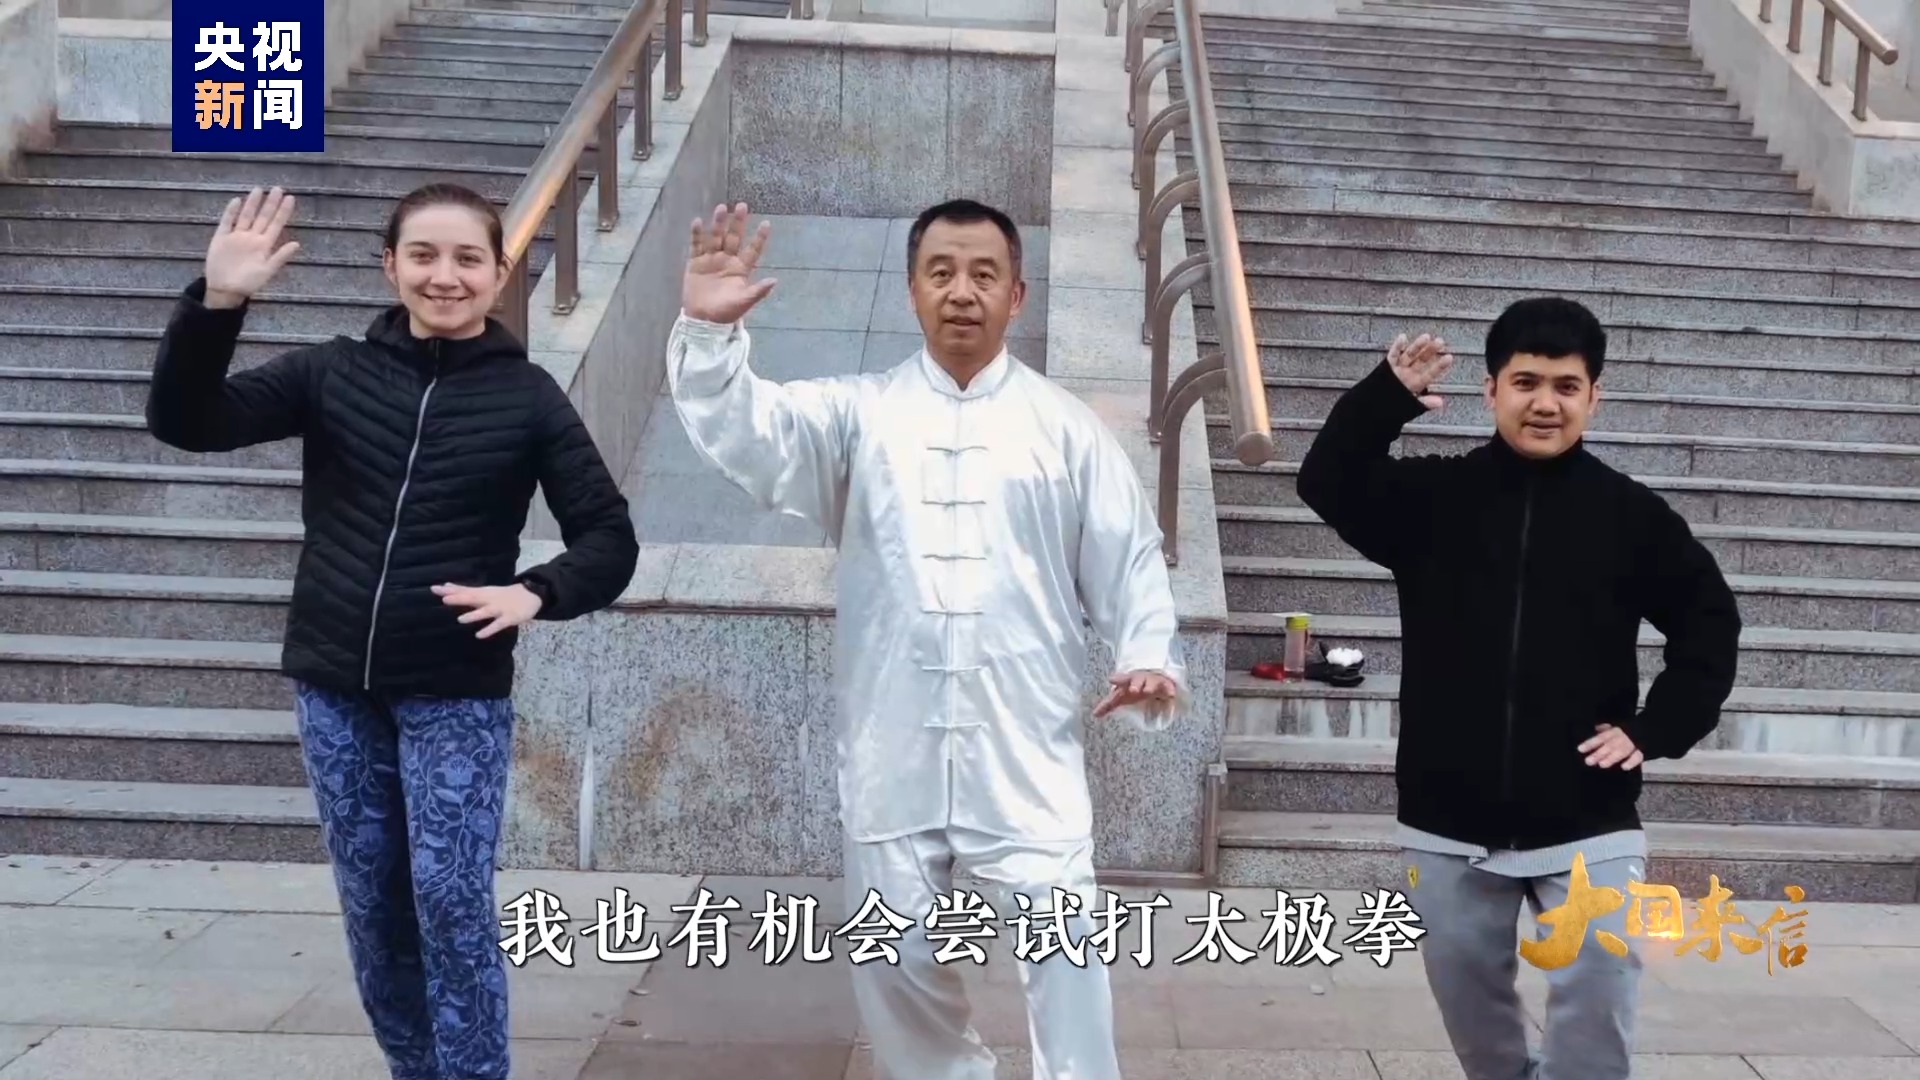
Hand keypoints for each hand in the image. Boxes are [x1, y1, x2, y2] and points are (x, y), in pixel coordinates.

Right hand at [204, 186, 300, 308]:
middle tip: (278, 188)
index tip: (291, 198)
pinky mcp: (221, 238)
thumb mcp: (268, 270)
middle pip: (263, 217)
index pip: (276, 224)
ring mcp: (237, 236)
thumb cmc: (249, 282)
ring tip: (258, 190)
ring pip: (246, 216)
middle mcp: (252, 238)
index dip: (283, 211)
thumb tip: (297, 244)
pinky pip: (226, 222)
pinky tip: (236, 201)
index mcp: (264, 245)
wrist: (226, 290)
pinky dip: (231, 212)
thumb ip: (280, 256)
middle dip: (270, 203)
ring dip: (252, 204)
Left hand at [433, 582, 543, 638]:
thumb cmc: (503, 595)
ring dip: (474, 615)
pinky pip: (498, 625)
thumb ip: (465, 590)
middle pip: (472, 598)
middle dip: (459, 599)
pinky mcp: (509, 618)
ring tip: (461, 619)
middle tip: (444, 599)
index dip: (449, 590)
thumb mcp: (484, 591)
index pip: (464, 590)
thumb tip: (446, 586)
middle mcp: (489, 599)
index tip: (434, 589)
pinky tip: (479, 635)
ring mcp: (499, 609)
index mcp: (482, 593)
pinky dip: (489, 629)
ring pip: (485, 612)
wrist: (531, 594)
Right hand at [682, 202, 775, 323]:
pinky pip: (696, 245)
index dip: (759, 237)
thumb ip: (758, 291)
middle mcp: (727, 260)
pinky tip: (698, 222)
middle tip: (742, 206)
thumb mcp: (744, 302)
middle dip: (737, 222)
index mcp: (741, 268)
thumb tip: (775, 280)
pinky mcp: (695, 263)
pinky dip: (697, 234)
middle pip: (733, 237)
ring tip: (721, 208)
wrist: (703, 320)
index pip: (752, 250)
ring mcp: (711, 259)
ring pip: (716, 237)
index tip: (767, 224)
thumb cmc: (726, 312)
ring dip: (718, 223)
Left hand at [1093, 670, 1178, 718]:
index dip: (1117, 679)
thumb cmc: (1134, 688)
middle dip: (1135, 684)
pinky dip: (1169, 690)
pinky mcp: (1166, 685)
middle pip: (1137, 679)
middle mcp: (1140, 679)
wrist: (1154, 678)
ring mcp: (1153, 681)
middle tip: (1134, 690)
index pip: (1122, 679)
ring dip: (1150, 686)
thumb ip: (1109, 705)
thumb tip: (1094, 715)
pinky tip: (1170, 695)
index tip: (1111, 679)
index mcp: (1128, 681)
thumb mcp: (1122, 696)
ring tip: (1148, 691)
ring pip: (1152, 682)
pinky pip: (1168, 687)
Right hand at [1386, 332, 1452, 410]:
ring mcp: (1399, 369)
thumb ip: (1424, 403)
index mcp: (1416, 384)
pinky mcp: (1387, 366)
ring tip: (1426, 337)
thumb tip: (1440, 403)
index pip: (1430, 373)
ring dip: (1417, 346)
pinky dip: (1397, 347)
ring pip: (1409, 355)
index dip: (1439, 366)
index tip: (1449, 358)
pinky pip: (1393, 355)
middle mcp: (1409, 374)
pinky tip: (1403, 338)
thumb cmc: (1392, 408)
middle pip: (1421, 360)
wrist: (1373, 407)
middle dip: (1430, 351)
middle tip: (1440, 342)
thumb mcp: (1410, 407)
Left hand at [1579, 723, 1642, 769]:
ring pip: (1621, 751)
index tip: (1580, 749)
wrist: (1651, 729)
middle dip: (1599, 754)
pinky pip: (1638, 756)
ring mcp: (1632, 745)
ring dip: (1612, 758)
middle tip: (1589, 761)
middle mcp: (1621, 738)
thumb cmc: (1630, 731)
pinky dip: (1631, 761)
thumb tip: (1593, 728)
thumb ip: (1604, 729)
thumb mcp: (1615, 727)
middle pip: (1609, 746)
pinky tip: (1624, 767)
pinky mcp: (1642, 751)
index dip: (1590, 743)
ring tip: (1602, 765)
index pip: (1600, 738)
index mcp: (1614, 732)